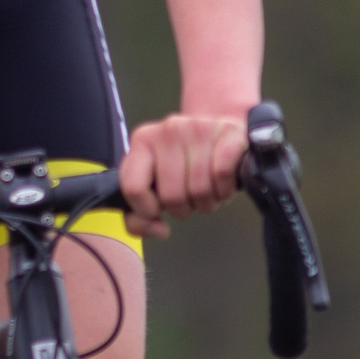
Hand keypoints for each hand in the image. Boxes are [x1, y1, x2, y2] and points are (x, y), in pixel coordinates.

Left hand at [118, 111, 248, 239]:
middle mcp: (168, 130)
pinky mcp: (227, 131)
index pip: (133, 187)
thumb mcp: (155, 186)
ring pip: (199, 189)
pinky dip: (224, 190)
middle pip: (171, 196)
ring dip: (206, 203)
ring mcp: (197, 128)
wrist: (221, 134)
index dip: (147, 211)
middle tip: (189, 200)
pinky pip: (222, 175)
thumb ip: (140, 216)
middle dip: (183, 210)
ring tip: (207, 191)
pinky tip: (223, 185)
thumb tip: (159, 230)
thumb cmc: (185, 165)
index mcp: (142, 141)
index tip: (158, 211)